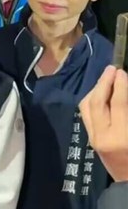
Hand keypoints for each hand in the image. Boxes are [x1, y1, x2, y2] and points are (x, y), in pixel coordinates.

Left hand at [79, 65, 127, 181]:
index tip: (121, 71)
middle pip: (96, 102)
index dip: (119, 85)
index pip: (117, 104)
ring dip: (96, 89)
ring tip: (107, 78)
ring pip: (86, 107)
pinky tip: (101, 93)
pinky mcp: (90, 140)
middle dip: (104, 83)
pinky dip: (92, 100)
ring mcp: (93, 139)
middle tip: (112, 68)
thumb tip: (125, 88)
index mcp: (121, 136)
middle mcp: (102, 137)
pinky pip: (86, 114)